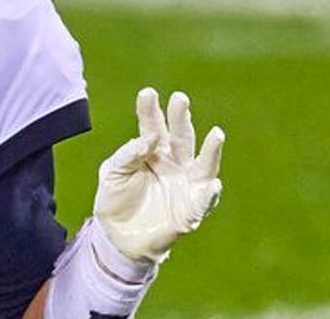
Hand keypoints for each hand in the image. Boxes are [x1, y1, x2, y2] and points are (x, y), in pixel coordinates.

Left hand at [92, 87, 223, 263]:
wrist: (116, 237)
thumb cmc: (115, 200)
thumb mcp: (112, 173)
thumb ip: (127, 155)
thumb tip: (147, 140)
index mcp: (152, 150)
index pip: (152, 125)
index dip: (150, 110)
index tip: (148, 93)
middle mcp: (173, 162)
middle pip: (180, 137)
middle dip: (181, 118)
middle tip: (180, 99)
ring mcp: (184, 185)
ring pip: (203, 165)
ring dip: (211, 150)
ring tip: (217, 134)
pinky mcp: (189, 211)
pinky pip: (202, 202)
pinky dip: (209, 195)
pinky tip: (212, 185)